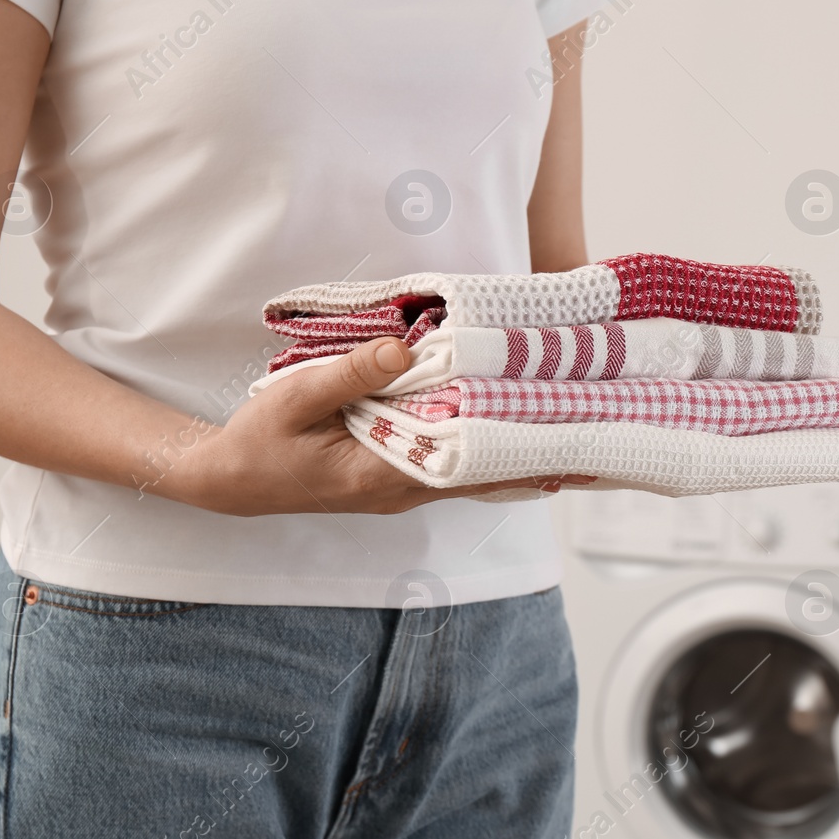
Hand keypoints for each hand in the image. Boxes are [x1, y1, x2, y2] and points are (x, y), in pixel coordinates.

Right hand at [168, 337, 588, 515]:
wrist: (234, 479)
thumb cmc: (261, 442)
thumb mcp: (295, 401)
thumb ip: (348, 374)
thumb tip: (402, 350)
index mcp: (386, 474)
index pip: (471, 464)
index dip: (524, 450)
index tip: (572, 434)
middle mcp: (409, 488)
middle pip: (491, 473)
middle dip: (544, 454)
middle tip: (603, 433)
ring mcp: (409, 486)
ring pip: (483, 472)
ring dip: (527, 453)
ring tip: (585, 435)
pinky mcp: (404, 475)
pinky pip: (463, 465)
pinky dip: (497, 451)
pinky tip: (528, 437)